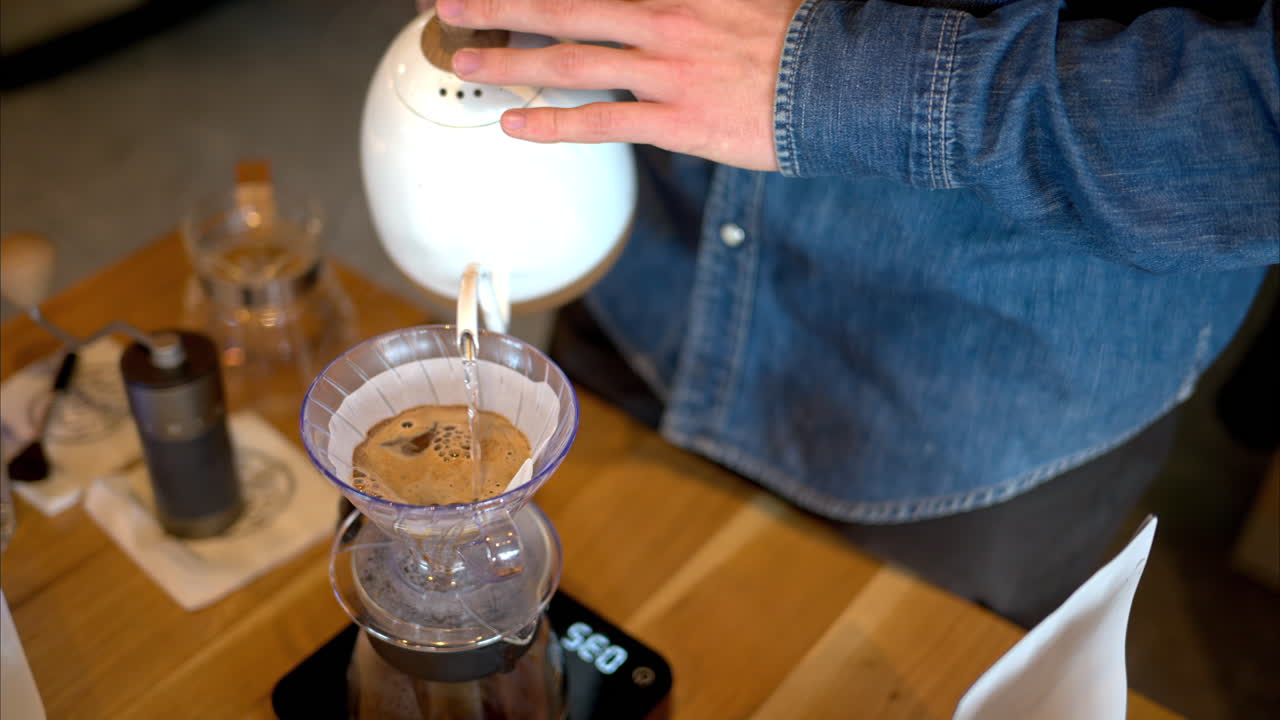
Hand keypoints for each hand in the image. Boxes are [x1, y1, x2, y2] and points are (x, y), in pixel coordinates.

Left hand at [431, 0, 803, 170]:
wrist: (845, 84)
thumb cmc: (798, 41)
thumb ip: (689, 1)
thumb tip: (642, 11)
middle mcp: (664, 18)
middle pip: (564, 6)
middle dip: (501, 3)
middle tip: (451, 6)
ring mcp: (667, 69)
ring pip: (569, 58)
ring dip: (509, 58)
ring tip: (466, 62)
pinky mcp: (677, 120)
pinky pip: (600, 121)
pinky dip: (552, 121)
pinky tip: (516, 123)